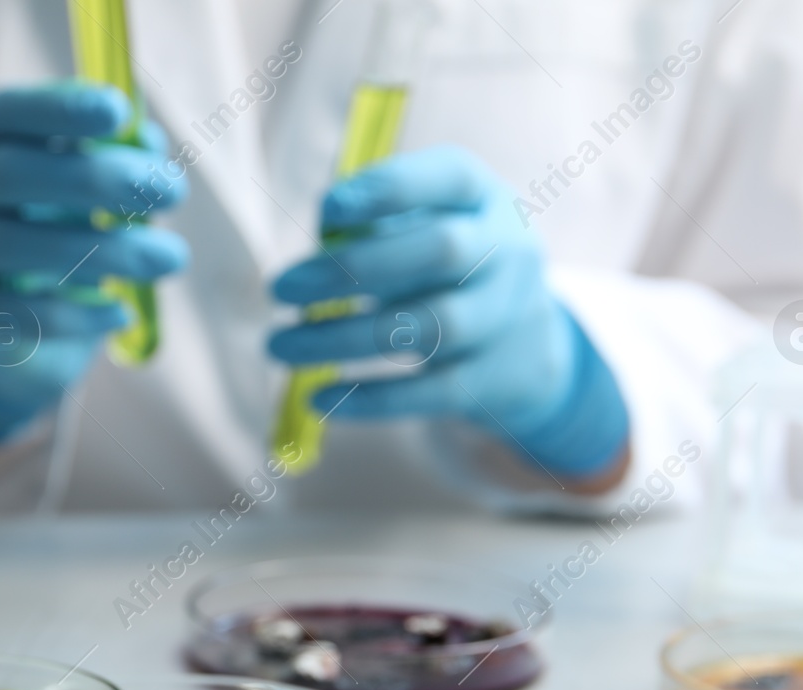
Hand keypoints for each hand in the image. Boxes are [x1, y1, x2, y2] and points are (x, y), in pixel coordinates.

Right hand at [0, 83, 188, 448]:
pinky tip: (122, 312)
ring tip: (170, 257)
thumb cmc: (74, 240)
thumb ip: (125, 160)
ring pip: (9, 244)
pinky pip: (17, 313)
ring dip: (103, 249)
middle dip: (95, 178)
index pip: (2, 114)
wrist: (31, 334)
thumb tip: (148, 142)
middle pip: (5, 174)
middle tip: (174, 192)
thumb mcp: (103, 196)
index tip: (118, 111)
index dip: (54, 107)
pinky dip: (78, 314)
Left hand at [268, 145, 626, 479]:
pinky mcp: (492, 379)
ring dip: (344, 338)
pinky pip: (432, 392)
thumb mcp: (424, 224)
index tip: (325, 209)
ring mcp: (506, 317)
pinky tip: (318, 398)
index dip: (389, 189)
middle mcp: (507, 251)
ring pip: (430, 327)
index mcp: (483, 197)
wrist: (523, 345)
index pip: (448, 178)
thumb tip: (321, 232)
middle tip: (279, 288)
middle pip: (441, 250)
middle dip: (353, 268)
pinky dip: (372, 398)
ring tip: (279, 345)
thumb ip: (376, 223)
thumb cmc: (444, 267)